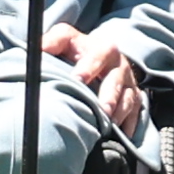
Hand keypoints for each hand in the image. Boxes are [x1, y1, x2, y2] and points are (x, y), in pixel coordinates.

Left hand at [44, 15, 151, 141]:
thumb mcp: (65, 38)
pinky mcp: (133, 95)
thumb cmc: (77, 49)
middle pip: (116, 80)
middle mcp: (118, 64)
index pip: (97, 56)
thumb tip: (37, 48)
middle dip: (109, 95)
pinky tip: (122, 135)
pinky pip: (136, 111)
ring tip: (109, 125)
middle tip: (101, 110)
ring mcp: (128, 81)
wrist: (100, 54)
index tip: (76, 80)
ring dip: (119, 111)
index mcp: (102, 48)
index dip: (87, 67)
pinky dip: (130, 123)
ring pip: (128, 97)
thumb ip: (52, 41)